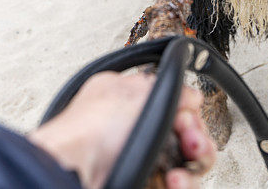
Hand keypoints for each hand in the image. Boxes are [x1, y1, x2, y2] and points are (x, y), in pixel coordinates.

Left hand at [30, 72, 215, 188]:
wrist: (70, 170)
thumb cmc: (91, 129)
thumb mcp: (137, 92)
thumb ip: (170, 89)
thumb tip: (192, 95)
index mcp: (128, 100)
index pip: (173, 105)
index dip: (187, 113)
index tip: (185, 118)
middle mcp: (132, 129)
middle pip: (183, 138)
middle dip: (197, 141)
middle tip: (192, 144)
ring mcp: (135, 160)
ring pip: (182, 166)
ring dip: (191, 169)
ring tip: (179, 174)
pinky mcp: (138, 182)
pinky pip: (171, 185)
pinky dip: (180, 184)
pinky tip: (173, 182)